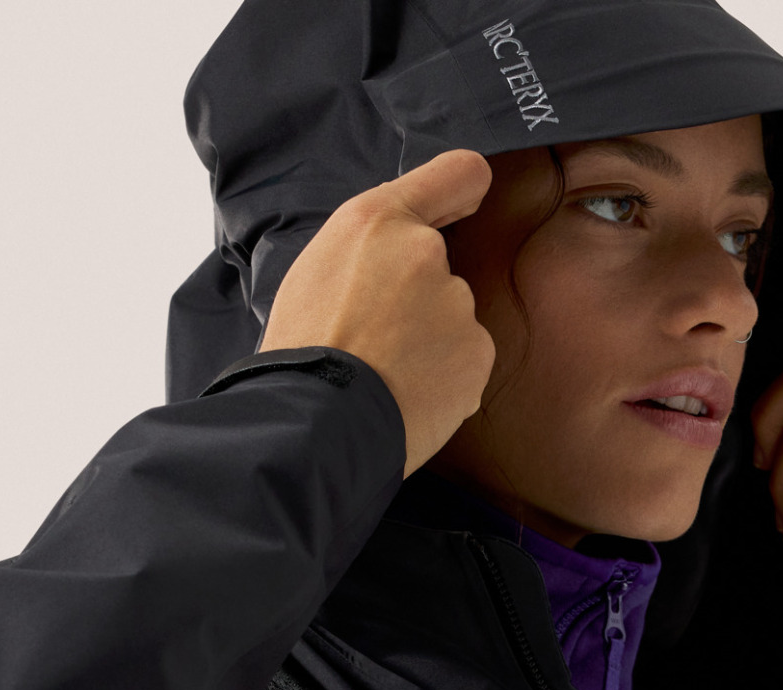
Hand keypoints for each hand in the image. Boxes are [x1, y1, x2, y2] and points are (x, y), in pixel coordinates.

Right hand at [261, 150, 496, 476]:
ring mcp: (457, 304)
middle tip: (373, 339)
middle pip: (438, 270)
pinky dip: (443, 382)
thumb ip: (369, 248)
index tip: (463, 205)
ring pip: (451, 321)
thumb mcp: (317, 269)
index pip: (456, 174)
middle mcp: (427, 252)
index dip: (462, 191)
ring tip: (385, 374)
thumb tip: (399, 253)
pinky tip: (407, 396)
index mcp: (379, 222)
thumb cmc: (305, 349)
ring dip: (428, 345)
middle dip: (415, 300)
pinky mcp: (477, 354)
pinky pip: (464, 363)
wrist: (319, 422)